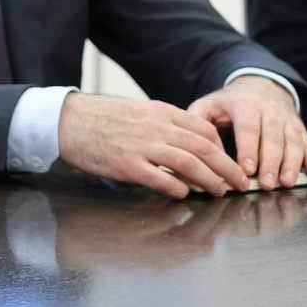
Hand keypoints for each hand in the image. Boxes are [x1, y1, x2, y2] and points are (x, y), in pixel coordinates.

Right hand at [56, 92, 251, 198]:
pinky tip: (184, 195)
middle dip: (227, 168)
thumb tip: (187, 142)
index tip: (228, 162)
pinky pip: (161, 179)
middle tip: (239, 183)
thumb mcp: (138, 111)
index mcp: (160, 111)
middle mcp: (156, 127)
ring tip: (220, 192)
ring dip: (210, 180)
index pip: (203, 129)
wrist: (67, 121)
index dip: (222, 148)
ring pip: (189, 163)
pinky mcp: (127, 164)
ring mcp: (142, 146)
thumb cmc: (101, 118)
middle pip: (203, 147)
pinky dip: (178, 188)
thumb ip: (163, 124)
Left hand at [185, 75, 306, 190]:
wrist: (258, 86)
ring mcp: (286, 119)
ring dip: (291, 164)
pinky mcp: (299, 128)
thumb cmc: (228, 104)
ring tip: (287, 183)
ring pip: (292, 141)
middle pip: (272, 137)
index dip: (248, 149)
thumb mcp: (207, 105)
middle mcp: (269, 110)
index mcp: (244, 104)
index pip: (248, 127)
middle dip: (270, 162)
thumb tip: (198, 146)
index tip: (246, 169)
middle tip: (267, 184)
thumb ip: (197, 121)